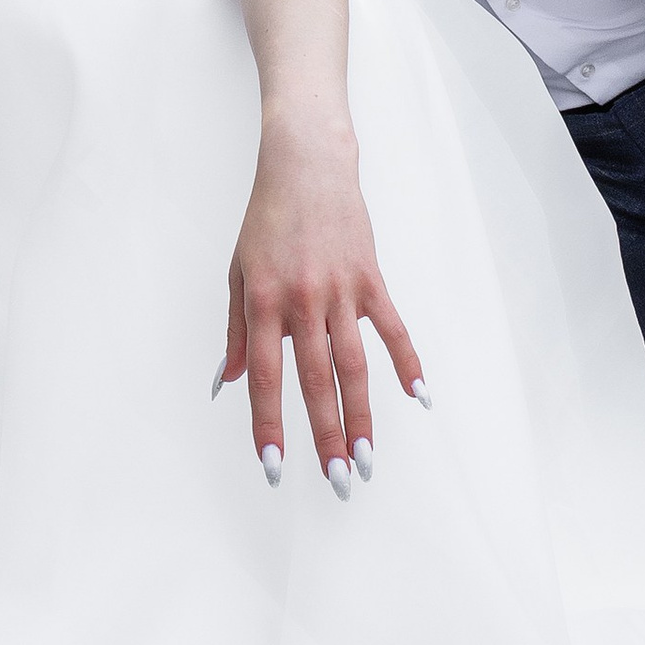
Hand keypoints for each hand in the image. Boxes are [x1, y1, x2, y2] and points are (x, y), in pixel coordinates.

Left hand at [217, 129, 424, 488]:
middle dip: (325, 435)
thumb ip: (235, 331)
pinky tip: (418, 397)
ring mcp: (340, 291)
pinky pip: (392, 328)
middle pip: (316, 381)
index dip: (269, 424)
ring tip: (367, 460)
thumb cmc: (266, 221)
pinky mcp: (370, 279)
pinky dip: (407, 362)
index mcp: (263, 303)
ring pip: (354, 365)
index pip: (266, 378)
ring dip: (362, 415)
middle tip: (335, 480)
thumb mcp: (238, 272)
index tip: (273, 466)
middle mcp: (301, 302)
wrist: (306, 164)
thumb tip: (227, 383)